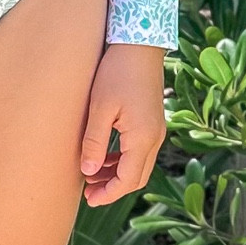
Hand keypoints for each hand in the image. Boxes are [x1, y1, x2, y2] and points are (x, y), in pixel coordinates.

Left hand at [78, 43, 166, 206]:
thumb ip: (95, 142)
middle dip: (114, 188)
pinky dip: (124, 159)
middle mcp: (155, 137)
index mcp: (142, 137)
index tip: (89, 200)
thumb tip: (89, 172)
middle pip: (137, 177)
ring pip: (139, 164)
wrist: (139, 44)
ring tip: (92, 174)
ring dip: (118, 174)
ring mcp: (156, 129)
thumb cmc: (117, 72)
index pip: (128, 180)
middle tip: (89, 192)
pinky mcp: (153, 120)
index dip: (109, 194)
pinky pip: (141, 150)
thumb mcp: (100, 108)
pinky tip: (105, 155)